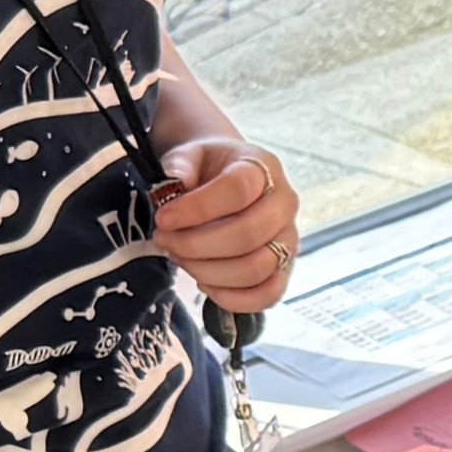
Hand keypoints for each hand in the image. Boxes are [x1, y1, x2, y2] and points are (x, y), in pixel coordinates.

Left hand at [150, 134, 299, 315]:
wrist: (226, 178)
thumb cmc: (208, 168)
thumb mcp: (190, 153)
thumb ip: (181, 163)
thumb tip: (175, 179)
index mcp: (262, 168)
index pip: (238, 191)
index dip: (197, 209)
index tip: (163, 218)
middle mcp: (283, 204)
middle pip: (248, 235)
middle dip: (196, 245)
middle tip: (165, 240)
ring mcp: (288, 239)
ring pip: (256, 269)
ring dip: (208, 271)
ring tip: (180, 258)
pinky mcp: (284, 269)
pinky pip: (267, 295)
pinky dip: (231, 298)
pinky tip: (204, 283)